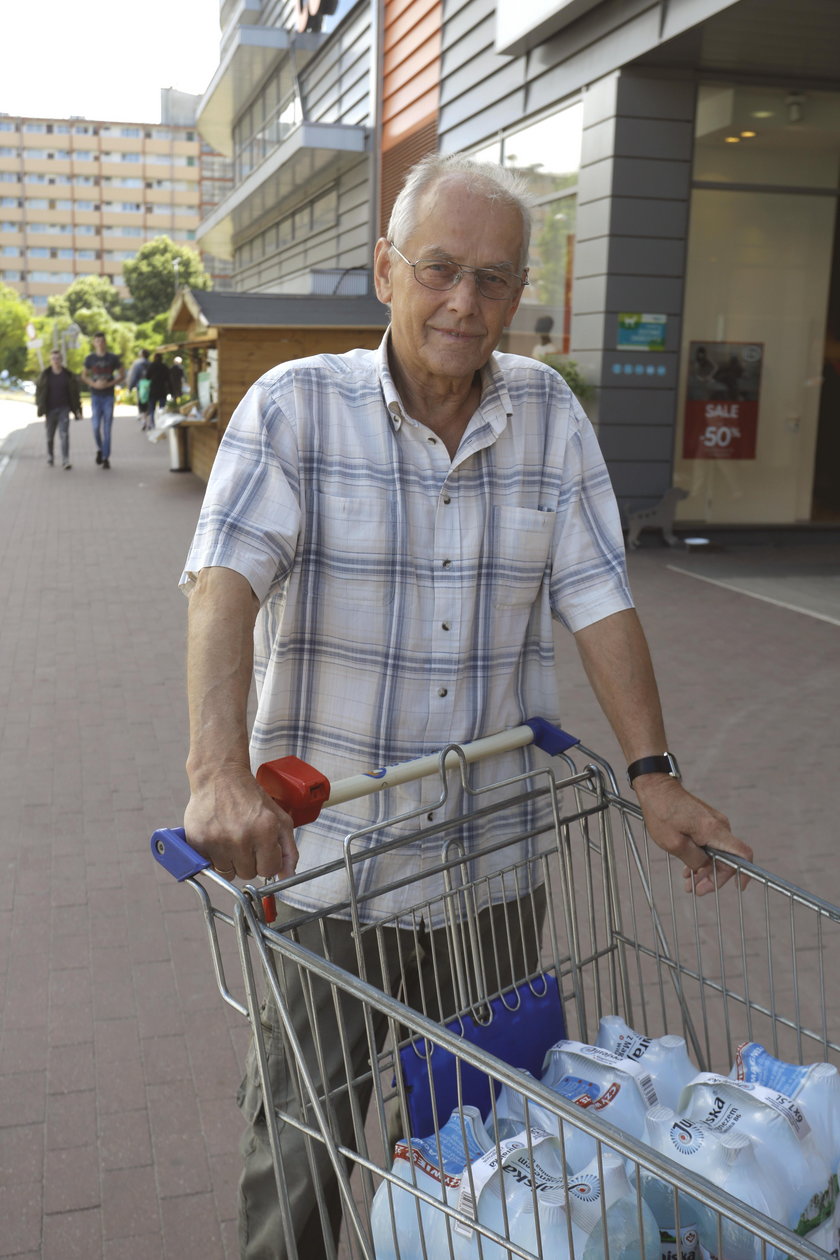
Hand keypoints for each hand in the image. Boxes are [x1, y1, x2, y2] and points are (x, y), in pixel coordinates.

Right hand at [184, 764, 298, 882]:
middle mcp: (240, 837)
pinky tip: (217, 838)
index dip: (266, 861)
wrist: (220, 777)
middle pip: (247, 874)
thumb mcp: (279, 819)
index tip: (262, 850)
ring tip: (230, 838)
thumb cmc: (250, 797)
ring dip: (230, 861)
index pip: (269, 870)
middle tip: (244, 839)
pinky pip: (208, 867)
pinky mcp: (197, 841)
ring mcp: (217, 840)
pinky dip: (213, 857)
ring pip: (227, 873)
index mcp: (264, 830)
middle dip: (248, 861)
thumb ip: (288, 850)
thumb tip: (287, 877)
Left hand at [633, 775, 752, 894]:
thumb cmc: (661, 811)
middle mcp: (719, 825)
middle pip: (728, 858)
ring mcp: (714, 823)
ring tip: (688, 883)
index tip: (738, 887)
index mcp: (714, 830)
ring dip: (705, 869)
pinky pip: (710, 844)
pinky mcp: (706, 821)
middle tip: (696, 890)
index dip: (744, 872)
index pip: (742, 854)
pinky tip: (688, 869)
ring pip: (718, 853)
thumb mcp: (673, 843)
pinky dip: (702, 858)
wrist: (656, 787)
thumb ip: (694, 859)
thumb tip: (706, 868)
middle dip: (714, 878)